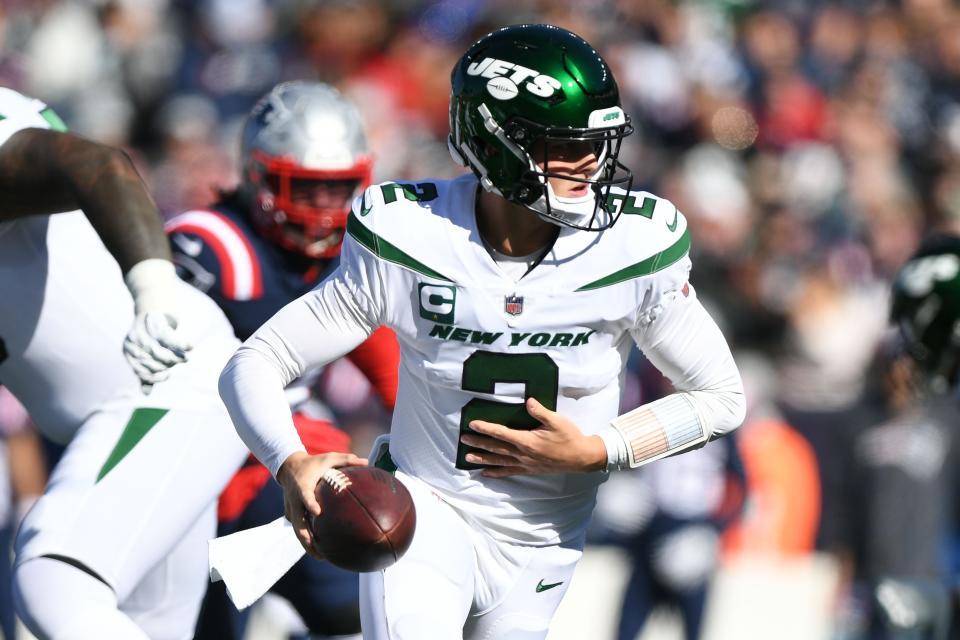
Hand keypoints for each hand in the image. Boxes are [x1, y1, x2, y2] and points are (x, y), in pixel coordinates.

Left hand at [122, 312, 191, 391]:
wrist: (153, 302)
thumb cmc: (150, 332)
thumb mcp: (145, 352)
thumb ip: (145, 372)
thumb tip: (145, 394)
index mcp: (128, 350)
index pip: (141, 371)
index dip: (154, 376)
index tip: (166, 375)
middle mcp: (133, 342)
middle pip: (152, 363)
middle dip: (166, 365)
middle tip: (178, 362)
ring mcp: (144, 333)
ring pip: (161, 354)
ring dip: (175, 358)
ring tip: (184, 358)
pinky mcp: (158, 323)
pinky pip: (170, 338)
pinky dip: (181, 344)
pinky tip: (191, 347)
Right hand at [276, 451, 367, 558]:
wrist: (288, 465)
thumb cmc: (312, 462)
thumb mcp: (328, 457)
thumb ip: (346, 459)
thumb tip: (366, 461)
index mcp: (303, 485)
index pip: (305, 496)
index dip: (310, 504)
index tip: (317, 512)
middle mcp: (295, 500)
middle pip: (298, 522)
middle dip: (306, 537)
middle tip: (318, 550)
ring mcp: (291, 508)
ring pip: (297, 530)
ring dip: (306, 544)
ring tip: (321, 557)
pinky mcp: (290, 513)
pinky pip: (298, 527)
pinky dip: (306, 538)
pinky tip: (318, 549)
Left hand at [460, 397, 606, 477]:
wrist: (581, 457)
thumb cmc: (569, 436)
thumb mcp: (557, 421)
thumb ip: (540, 411)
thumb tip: (528, 401)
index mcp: (527, 440)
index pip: (502, 433)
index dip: (486, 428)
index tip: (472, 424)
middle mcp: (523, 454)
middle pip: (496, 448)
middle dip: (479, 443)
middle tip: (462, 440)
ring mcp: (525, 463)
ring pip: (499, 461)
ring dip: (483, 458)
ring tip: (467, 458)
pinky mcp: (529, 469)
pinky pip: (509, 472)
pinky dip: (496, 472)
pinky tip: (486, 473)